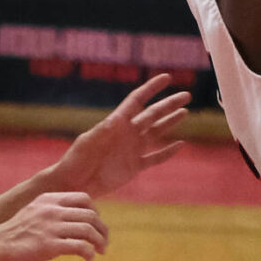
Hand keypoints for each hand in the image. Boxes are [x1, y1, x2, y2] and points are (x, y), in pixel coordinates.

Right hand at [0, 191, 108, 260]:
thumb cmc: (13, 234)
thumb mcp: (34, 214)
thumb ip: (52, 213)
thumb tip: (73, 223)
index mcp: (48, 200)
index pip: (84, 198)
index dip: (95, 213)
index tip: (95, 226)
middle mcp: (52, 210)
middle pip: (91, 215)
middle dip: (102, 230)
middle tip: (104, 244)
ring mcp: (50, 227)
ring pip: (88, 230)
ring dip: (100, 242)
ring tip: (100, 252)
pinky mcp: (49, 245)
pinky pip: (80, 247)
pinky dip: (89, 253)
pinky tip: (89, 259)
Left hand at [53, 74, 190, 195]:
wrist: (74, 183)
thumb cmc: (76, 160)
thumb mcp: (87, 142)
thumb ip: (104, 131)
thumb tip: (118, 119)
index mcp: (116, 123)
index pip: (137, 100)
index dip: (151, 88)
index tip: (166, 77)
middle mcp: (127, 133)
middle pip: (153, 114)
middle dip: (169, 104)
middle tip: (187, 95)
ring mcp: (132, 150)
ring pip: (157, 132)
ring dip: (170, 122)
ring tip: (185, 112)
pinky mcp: (134, 167)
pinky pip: (155, 158)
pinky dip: (168, 152)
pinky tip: (179, 144)